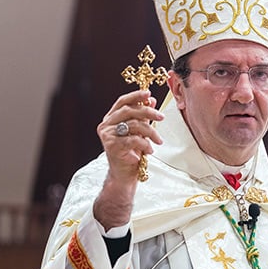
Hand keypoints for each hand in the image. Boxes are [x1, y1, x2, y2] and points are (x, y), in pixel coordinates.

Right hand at [93, 90, 163, 228]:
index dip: (135, 95)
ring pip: (133, 125)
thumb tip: (151, 100)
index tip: (149, 94)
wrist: (124, 174)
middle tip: (161, 117)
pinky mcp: (112, 146)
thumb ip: (143, 116)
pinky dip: (145, 144)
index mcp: (110, 118)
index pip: (122, 101)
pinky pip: (133, 139)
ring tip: (159, 141)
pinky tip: (150, 150)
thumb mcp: (139, 131)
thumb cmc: (131, 152)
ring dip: (151, 132)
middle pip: (129, 111)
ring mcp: (107, 135)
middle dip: (148, 112)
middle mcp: (106, 125)